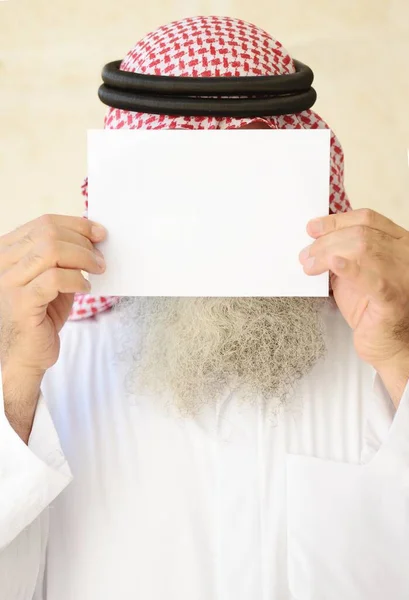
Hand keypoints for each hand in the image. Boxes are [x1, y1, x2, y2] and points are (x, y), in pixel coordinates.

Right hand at [0, 214, 106, 375]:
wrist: (26, 356)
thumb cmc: (41, 316)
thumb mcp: (52, 279)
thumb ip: (64, 258)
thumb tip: (92, 237)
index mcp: (7, 251)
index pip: (43, 223)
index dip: (76, 224)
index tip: (99, 233)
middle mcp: (2, 263)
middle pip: (48, 233)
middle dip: (82, 242)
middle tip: (100, 259)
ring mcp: (8, 282)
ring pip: (51, 251)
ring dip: (83, 259)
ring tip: (96, 272)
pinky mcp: (21, 302)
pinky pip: (55, 278)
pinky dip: (76, 279)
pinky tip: (85, 288)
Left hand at [299, 209, 408, 373]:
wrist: (390, 346)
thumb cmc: (373, 310)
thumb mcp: (357, 274)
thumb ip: (345, 254)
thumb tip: (315, 241)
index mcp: (400, 244)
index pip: (368, 219)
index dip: (336, 220)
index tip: (312, 227)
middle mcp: (406, 256)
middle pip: (361, 233)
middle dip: (326, 241)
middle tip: (305, 255)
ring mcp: (403, 276)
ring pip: (363, 248)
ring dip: (327, 254)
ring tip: (309, 266)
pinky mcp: (393, 299)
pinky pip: (372, 279)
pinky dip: (350, 269)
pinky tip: (333, 264)